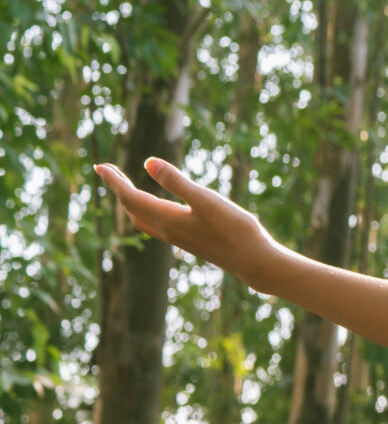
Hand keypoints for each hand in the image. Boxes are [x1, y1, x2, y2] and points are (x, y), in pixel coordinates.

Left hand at [95, 157, 285, 287]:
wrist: (252, 261)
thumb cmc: (234, 229)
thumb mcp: (206, 200)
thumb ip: (177, 182)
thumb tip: (148, 162)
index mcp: (166, 218)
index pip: (130, 197)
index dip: (113, 181)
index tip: (99, 166)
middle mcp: (166, 229)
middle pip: (131, 208)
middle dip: (118, 189)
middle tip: (108, 170)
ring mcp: (177, 237)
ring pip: (141, 219)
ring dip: (130, 201)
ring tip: (126, 187)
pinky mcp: (188, 240)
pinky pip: (155, 225)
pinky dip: (146, 211)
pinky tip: (157, 207)